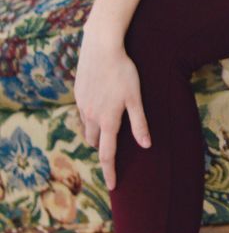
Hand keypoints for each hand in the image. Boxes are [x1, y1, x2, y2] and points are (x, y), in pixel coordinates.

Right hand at [74, 27, 152, 191]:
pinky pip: (83, 113)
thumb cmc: (123, 71)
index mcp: (107, 120)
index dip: (110, 172)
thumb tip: (146, 146)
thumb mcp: (136, 98)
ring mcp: (82, 105)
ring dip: (96, 134)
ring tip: (107, 132)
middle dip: (103, 150)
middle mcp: (91, 116)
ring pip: (87, 128)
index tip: (113, 185)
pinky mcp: (78, 93)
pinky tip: (100, 109)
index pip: (107, 155)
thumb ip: (140, 123)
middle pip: (96, 143)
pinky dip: (91, 117)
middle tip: (113, 153)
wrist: (101, 47)